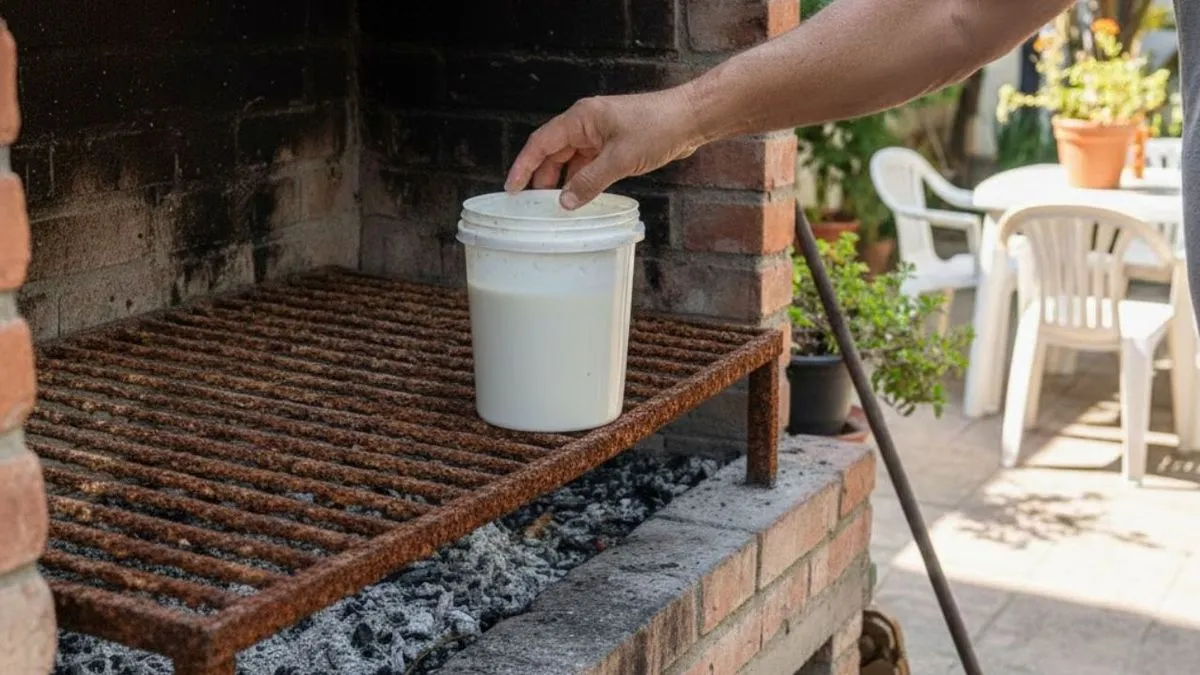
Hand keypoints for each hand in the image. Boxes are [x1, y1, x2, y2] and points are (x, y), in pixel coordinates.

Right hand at [504, 86, 704, 209]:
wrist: (689, 119)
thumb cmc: (658, 127)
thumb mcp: (620, 160)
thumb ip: (590, 182)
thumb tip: (566, 202)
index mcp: (581, 119)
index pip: (541, 143)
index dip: (523, 166)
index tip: (512, 188)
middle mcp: (586, 124)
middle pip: (553, 152)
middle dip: (543, 178)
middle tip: (536, 205)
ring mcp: (600, 134)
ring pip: (572, 159)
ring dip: (564, 180)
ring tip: (557, 205)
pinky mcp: (614, 144)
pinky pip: (589, 163)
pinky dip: (583, 179)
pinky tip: (582, 196)